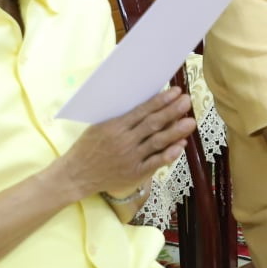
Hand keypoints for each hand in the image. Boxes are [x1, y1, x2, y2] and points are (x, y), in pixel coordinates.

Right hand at [62, 88, 196, 199]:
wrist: (76, 175)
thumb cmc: (88, 147)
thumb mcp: (99, 126)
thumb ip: (122, 118)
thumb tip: (147, 105)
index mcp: (114, 126)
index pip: (142, 111)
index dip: (161, 101)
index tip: (175, 92)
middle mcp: (124, 141)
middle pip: (153, 124)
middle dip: (172, 111)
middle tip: (187, 101)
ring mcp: (130, 158)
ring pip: (157, 142)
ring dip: (176, 131)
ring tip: (190, 121)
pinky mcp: (134, 173)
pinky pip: (155, 162)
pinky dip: (168, 154)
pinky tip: (180, 145)